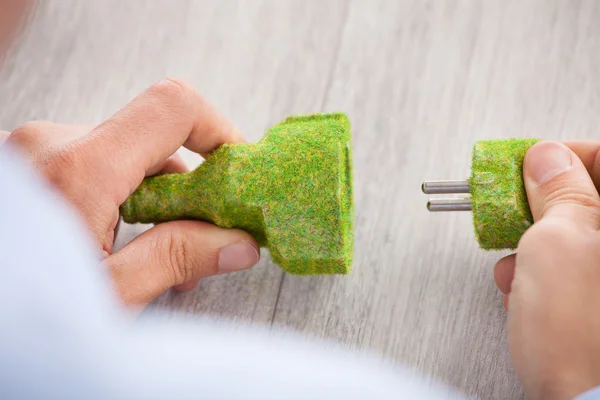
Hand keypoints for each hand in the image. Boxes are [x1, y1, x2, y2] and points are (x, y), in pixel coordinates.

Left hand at [1, 79, 259, 308]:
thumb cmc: (16, 313)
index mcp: (79, 168)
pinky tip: (123, 246)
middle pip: (154, 139)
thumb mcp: (108, 297)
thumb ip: (179, 259)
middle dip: (191, 189)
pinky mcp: (32, 163)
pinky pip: (98, 164)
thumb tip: (239, 242)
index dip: (219, 131)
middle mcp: (54, 142)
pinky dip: (125, 199)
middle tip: (202, 244)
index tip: (237, 174)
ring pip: (128, 155)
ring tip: (157, 260)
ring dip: (157, 200)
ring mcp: (37, 150)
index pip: (172, 108)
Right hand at [494, 140, 599, 398]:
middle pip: (586, 199)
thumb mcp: (557, 242)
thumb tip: (545, 157)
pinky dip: (541, 273)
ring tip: (513, 267)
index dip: (563, 156)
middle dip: (540, 208)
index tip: (529, 165)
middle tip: (512, 213)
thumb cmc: (581, 332)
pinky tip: (522, 292)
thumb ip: (554, 190)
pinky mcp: (597, 303)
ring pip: (573, 235)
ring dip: (532, 245)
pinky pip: (570, 268)